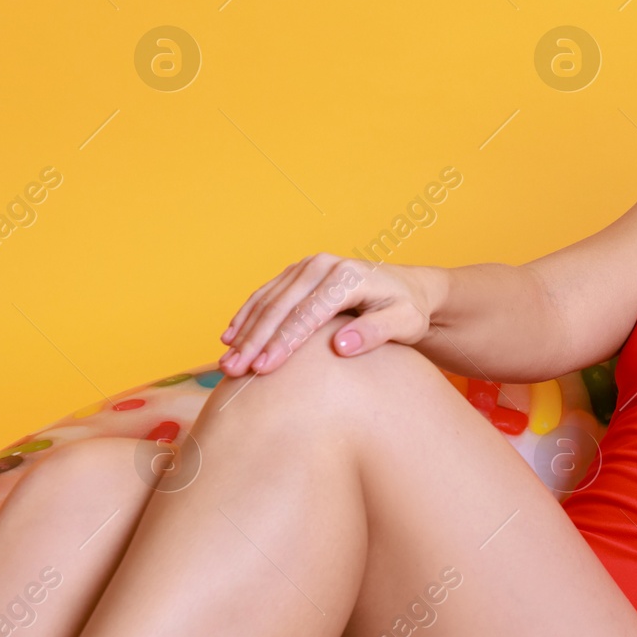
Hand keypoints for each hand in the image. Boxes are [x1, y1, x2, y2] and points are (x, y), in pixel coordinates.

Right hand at [218, 254, 435, 376]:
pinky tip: (230, 338)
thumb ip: (376, 332)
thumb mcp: (406, 323)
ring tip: (226, 363)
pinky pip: (266, 294)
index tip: (264, 370)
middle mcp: (324, 265)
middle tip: (233, 371)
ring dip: (244, 332)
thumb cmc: (408, 310)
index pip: (308, 313)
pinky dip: (246, 316)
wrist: (409, 289)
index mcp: (348, 276)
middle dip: (254, 340)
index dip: (284, 342)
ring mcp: (308, 266)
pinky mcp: (298, 272)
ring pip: (267, 301)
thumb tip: (340, 347)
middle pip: (281, 306)